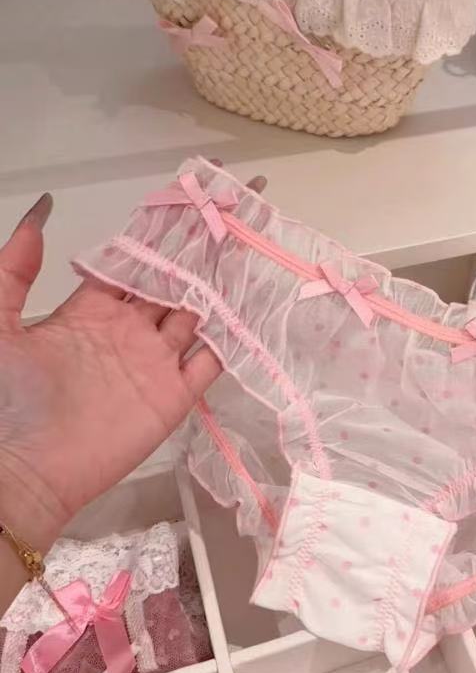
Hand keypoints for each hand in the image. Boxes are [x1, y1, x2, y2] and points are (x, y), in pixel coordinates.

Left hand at [0, 173, 265, 550]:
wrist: (22, 473)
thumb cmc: (8, 399)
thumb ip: (15, 269)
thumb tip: (42, 209)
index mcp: (92, 310)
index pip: (135, 261)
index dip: (160, 232)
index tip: (190, 199)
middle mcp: (130, 330)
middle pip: (173, 284)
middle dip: (202, 253)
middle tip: (236, 216)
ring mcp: (156, 363)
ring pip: (198, 316)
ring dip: (223, 288)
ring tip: (254, 253)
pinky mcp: (175, 397)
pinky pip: (210, 363)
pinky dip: (232, 340)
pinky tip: (254, 311)